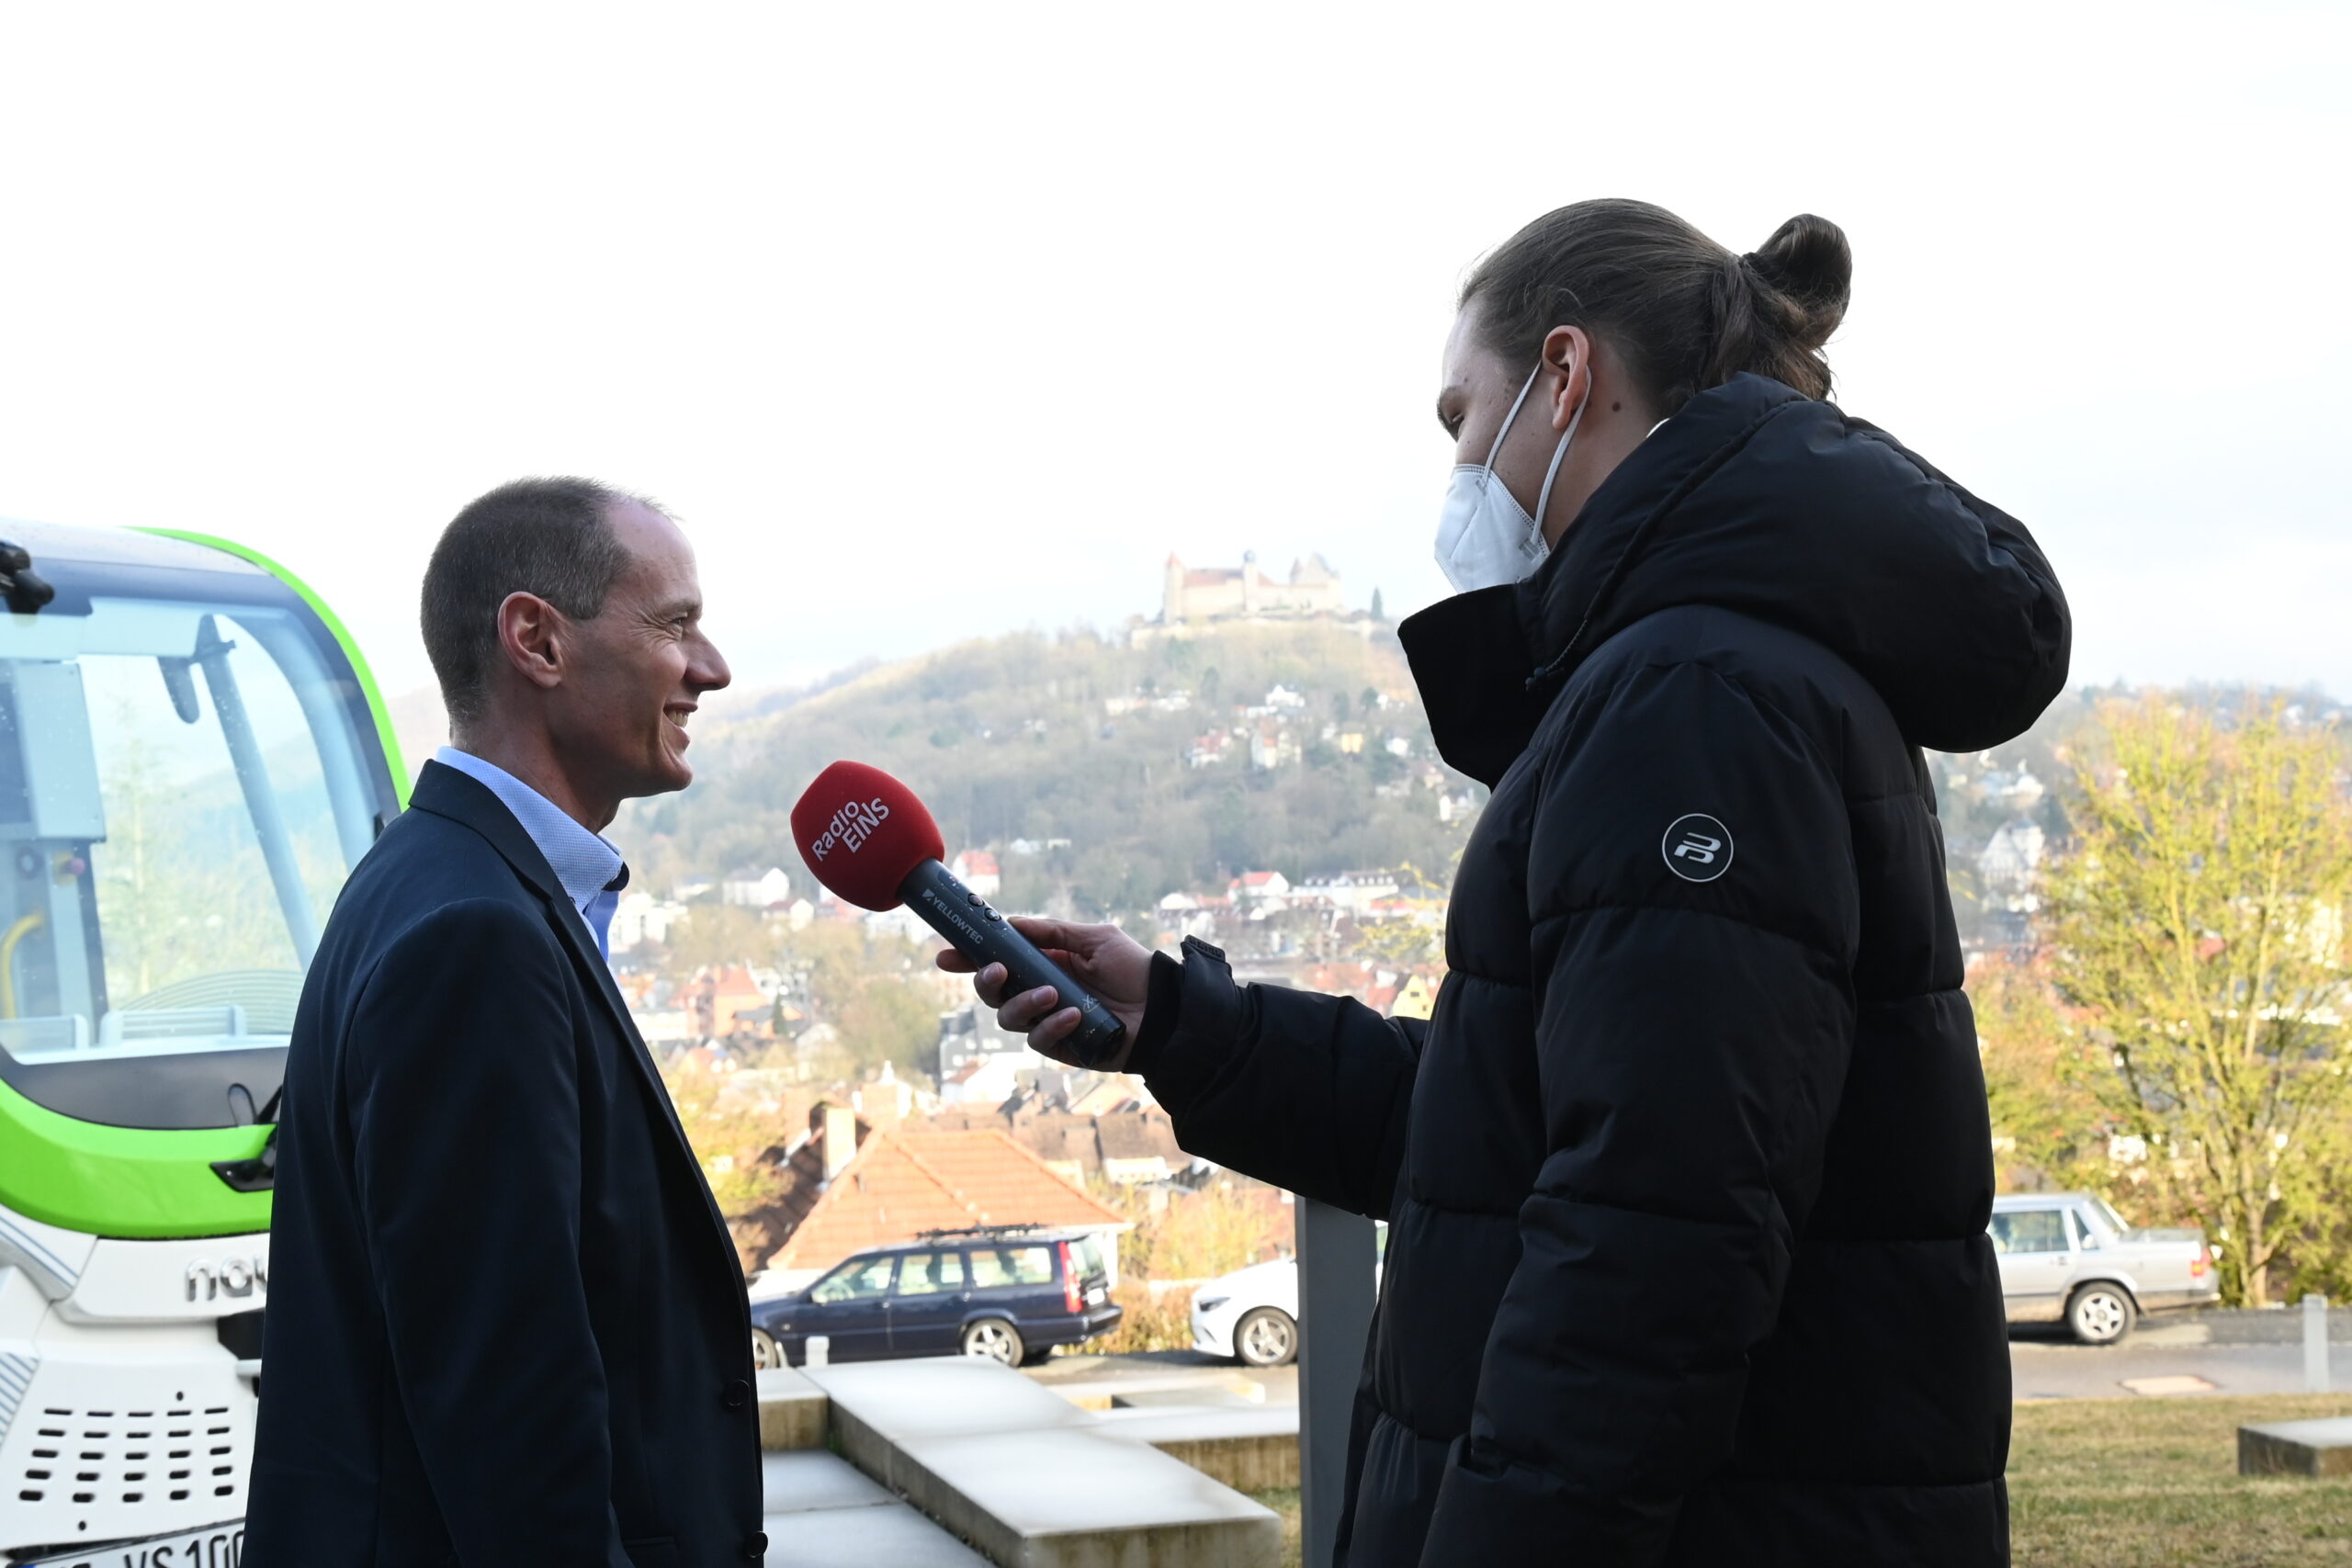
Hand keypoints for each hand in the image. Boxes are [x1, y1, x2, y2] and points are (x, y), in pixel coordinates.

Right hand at [934, 918, 1153, 1070]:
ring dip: (1024, 1003)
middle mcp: (1040, 992)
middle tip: (998, 972)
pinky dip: (1052, 1025)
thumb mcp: (1093, 938)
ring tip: (1053, 994)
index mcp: (1044, 963)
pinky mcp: (1061, 1046)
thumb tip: (1011, 924)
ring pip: (1009, 1018)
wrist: (1162, 1009)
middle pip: (992, 992)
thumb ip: (1052, 932)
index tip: (947, 955)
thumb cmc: (1132, 969)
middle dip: (987, 982)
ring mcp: (1048, 1020)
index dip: (969, 958)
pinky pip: (1039, 1039)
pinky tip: (1075, 1014)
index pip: (998, 960)